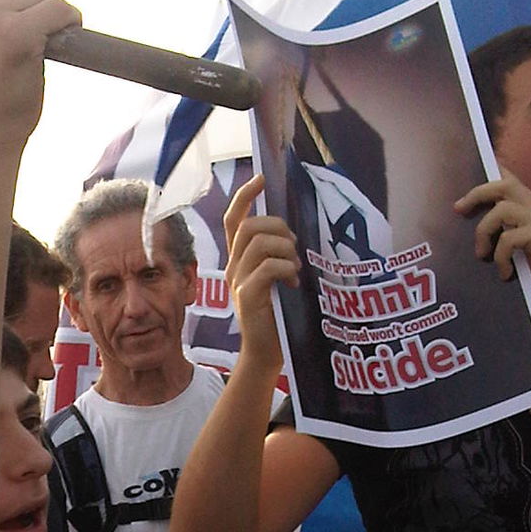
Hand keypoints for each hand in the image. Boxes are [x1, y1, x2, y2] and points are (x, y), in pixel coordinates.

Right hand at [223, 172, 295, 374]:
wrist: (266, 353)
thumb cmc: (278, 317)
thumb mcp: (277, 279)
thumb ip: (279, 256)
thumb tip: (297, 233)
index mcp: (240, 260)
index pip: (234, 219)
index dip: (245, 196)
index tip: (261, 178)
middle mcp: (233, 267)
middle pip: (249, 226)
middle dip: (277, 227)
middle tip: (294, 246)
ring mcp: (238, 282)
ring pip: (258, 243)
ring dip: (284, 249)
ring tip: (295, 267)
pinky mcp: (247, 297)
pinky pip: (267, 268)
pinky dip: (285, 268)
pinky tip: (293, 282)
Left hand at [454, 171, 530, 321]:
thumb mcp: (519, 255)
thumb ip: (502, 240)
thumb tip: (469, 237)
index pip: (511, 182)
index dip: (489, 178)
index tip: (464, 190)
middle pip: (505, 185)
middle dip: (477, 193)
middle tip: (459, 210)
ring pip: (502, 209)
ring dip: (484, 231)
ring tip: (482, 255)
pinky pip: (510, 237)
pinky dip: (500, 257)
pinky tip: (505, 274)